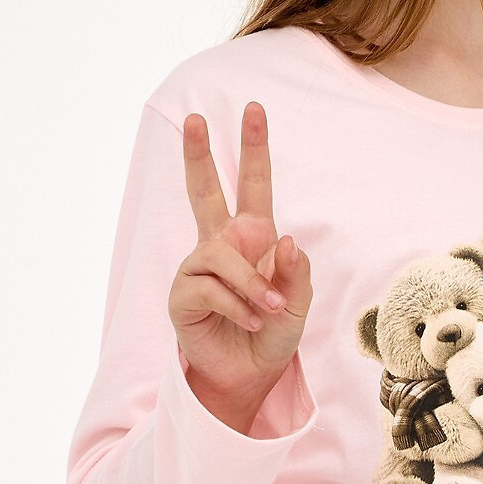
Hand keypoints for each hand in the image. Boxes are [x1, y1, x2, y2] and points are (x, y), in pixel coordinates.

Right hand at [169, 102, 312, 402]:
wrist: (249, 374)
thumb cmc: (273, 332)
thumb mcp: (299, 302)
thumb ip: (296, 272)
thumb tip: (287, 239)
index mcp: (253, 237)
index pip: (253, 186)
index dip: (254, 149)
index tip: (254, 109)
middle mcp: (221, 245)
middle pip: (204, 190)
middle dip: (200, 154)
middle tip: (195, 117)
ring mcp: (197, 267)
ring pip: (221, 256)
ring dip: (253, 285)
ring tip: (270, 310)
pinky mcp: (183, 294)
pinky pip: (210, 287)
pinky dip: (237, 305)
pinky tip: (249, 321)